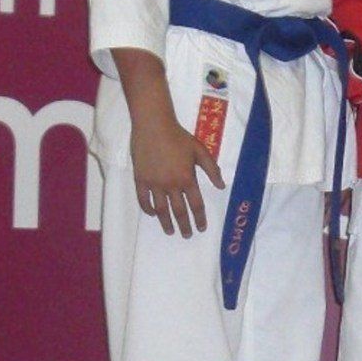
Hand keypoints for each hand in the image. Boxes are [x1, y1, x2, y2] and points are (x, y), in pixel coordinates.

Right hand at [127, 84, 222, 236]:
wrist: (153, 125)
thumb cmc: (179, 136)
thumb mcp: (200, 150)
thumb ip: (211, 169)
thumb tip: (221, 186)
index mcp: (187, 178)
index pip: (196, 205)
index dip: (199, 218)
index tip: (201, 228)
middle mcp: (171, 185)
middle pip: (179, 211)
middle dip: (184, 225)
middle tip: (186, 235)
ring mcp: (154, 183)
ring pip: (161, 209)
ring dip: (166, 222)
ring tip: (170, 231)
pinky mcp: (140, 179)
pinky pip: (143, 200)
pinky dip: (148, 209)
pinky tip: (153, 214)